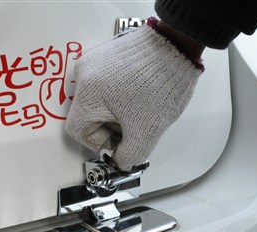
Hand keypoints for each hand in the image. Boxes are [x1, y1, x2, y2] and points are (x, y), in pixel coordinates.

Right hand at [66, 23, 202, 170]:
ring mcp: (94, 61)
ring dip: (115, 112)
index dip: (99, 143)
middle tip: (132, 127)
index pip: (79, 131)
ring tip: (138, 109)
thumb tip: (122, 161)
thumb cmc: (162, 80)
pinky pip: (104, 83)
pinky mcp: (106, 54)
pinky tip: (137, 95)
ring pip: (96, 100)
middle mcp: (85, 74)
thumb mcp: (146, 130)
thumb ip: (130, 155)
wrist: (178, 45)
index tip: (118, 142)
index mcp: (89, 94)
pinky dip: (118, 95)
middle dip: (110, 127)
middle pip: (87, 115)